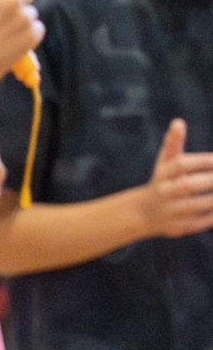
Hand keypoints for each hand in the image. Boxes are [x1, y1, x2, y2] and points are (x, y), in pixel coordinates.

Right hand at [139, 119, 212, 238]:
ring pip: (195, 205)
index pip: (180, 165)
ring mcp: (170, 211)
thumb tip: (179, 122)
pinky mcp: (179, 227)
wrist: (143, 213)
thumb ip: (173, 143)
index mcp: (162, 174)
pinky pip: (200, 222)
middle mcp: (163, 193)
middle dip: (210, 180)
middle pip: (186, 185)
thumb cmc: (162, 181)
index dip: (201, 161)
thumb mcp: (164, 162)